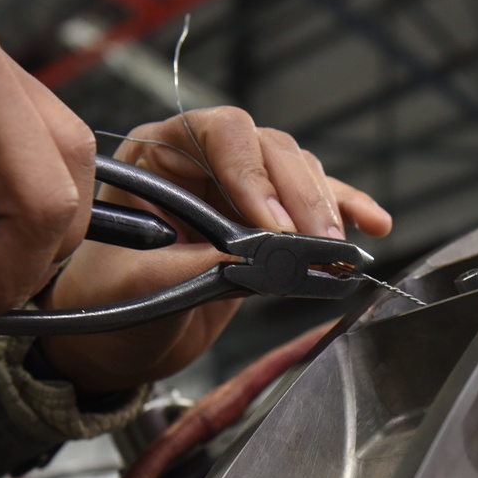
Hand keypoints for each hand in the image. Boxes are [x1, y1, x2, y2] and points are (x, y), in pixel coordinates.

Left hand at [39, 107, 390, 391]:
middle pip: (267, 149)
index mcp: (155, 156)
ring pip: (296, 171)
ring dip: (323, 206)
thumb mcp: (136, 286)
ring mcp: (235, 188)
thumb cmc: (107, 304)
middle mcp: (199, 160)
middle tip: (317, 242)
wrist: (117, 344)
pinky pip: (312, 202)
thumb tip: (258, 255)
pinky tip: (370, 224)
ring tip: (336, 249)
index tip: (269, 225)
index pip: (215, 133)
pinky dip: (343, 210)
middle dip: (297, 194)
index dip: (250, 171)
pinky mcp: (265, 221)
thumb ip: (194, 265)